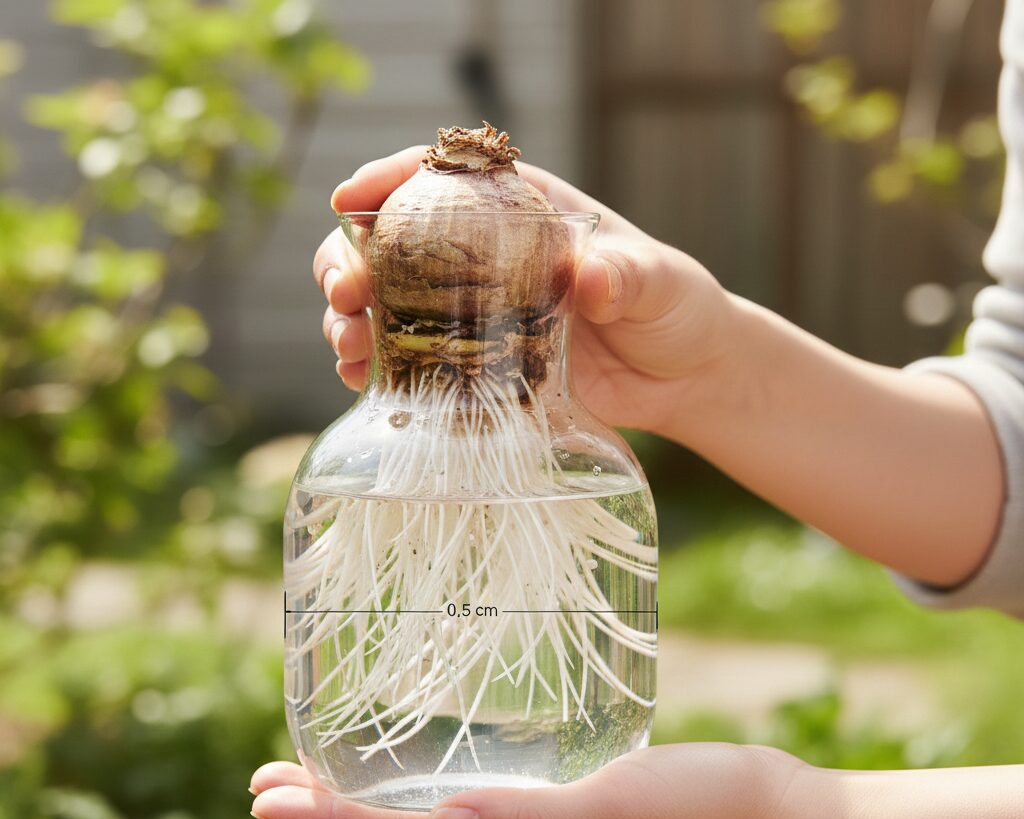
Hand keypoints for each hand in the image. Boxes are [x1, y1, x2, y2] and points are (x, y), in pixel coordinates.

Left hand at [250, 743, 803, 818]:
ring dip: (379, 795)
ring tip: (332, 772)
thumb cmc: (705, 812)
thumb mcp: (618, 808)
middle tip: (270, 783)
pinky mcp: (573, 801)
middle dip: (335, 810)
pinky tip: (439, 760)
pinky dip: (441, 780)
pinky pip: (487, 796)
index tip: (267, 800)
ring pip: (440, 816)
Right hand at [312, 148, 730, 433]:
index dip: (385, 180)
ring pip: (387, 305)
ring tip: (347, 349)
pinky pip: (412, 362)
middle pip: (390, 243)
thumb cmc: (674, 308)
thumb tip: (590, 281)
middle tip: (345, 295)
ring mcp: (473, 313)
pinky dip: (379, 370)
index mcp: (519, 210)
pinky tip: (365, 383)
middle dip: (348, 261)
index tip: (348, 201)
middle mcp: (483, 257)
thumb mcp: (658, 282)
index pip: (439, 177)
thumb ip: (627, 275)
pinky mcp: (476, 365)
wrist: (683, 376)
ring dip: (351, 322)